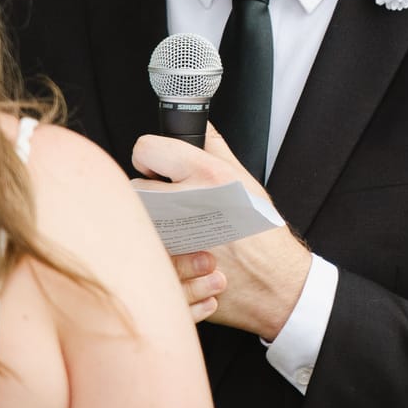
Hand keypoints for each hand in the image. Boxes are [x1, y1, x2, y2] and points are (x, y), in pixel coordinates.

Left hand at [131, 124, 313, 339]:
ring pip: (135, 218)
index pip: (146, 149)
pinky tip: (176, 249)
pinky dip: (152, 247)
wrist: (273, 283)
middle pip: (134, 186)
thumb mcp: (246, 181)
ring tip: (177, 227)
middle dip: (148, 191)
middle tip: (170, 200)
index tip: (157, 166)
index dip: (150, 156)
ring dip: (148, 220)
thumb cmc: (262, 234)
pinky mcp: (166, 264)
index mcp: (206, 175)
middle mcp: (186, 203)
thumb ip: (216, 147)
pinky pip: (142, 247)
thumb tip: (200, 125)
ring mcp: (171, 237)